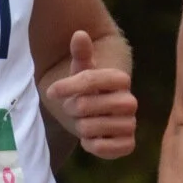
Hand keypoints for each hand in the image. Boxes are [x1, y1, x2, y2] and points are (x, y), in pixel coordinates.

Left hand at [44, 32, 136, 157]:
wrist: (96, 118)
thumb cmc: (86, 93)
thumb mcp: (81, 72)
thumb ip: (81, 54)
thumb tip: (79, 34)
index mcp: (120, 80)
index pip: (91, 79)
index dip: (68, 86)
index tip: (52, 91)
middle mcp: (130, 101)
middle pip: (86, 105)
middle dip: (72, 108)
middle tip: (73, 109)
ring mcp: (130, 124)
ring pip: (90, 127)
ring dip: (79, 127)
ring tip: (84, 122)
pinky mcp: (127, 144)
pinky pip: (103, 148)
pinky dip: (91, 145)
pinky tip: (91, 139)